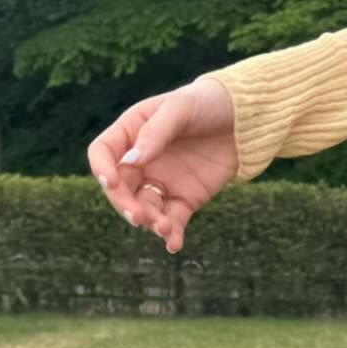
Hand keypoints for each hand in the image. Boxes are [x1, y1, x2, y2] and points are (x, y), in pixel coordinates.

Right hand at [86, 75, 239, 252]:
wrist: (244, 119)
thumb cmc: (206, 103)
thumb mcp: (180, 108)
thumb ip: (155, 134)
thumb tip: (131, 162)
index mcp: (131, 132)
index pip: (104, 154)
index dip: (102, 170)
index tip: (111, 183)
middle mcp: (142, 160)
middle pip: (121, 189)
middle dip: (126, 205)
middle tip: (139, 217)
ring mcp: (163, 182)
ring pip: (146, 208)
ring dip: (150, 222)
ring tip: (164, 228)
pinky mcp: (186, 199)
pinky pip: (173, 220)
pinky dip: (172, 234)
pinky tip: (174, 244)